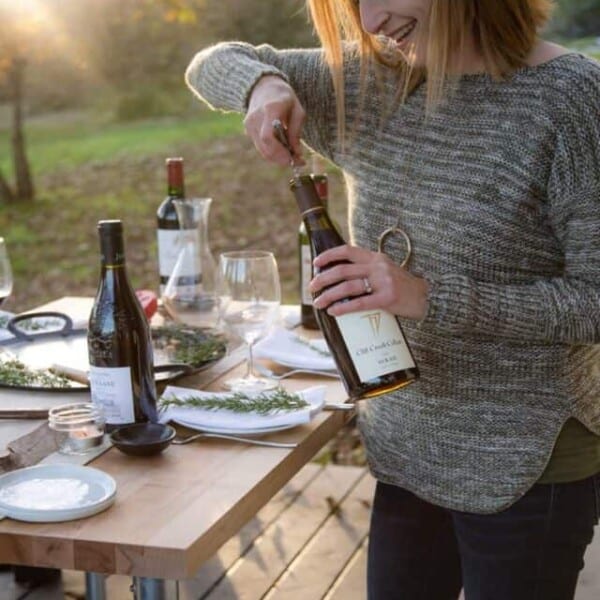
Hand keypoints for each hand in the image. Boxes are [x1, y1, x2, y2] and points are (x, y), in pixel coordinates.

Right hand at [244, 75, 305, 165]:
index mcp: (270, 109)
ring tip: (292, 156)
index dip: (280, 152)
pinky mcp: (248, 130)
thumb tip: (297, 153)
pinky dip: (273, 152)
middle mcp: (256, 118)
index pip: (268, 137)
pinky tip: (283, 150)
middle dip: (282, 159)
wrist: (263, 86)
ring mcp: (249, 125)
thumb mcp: (297, 109)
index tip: (294, 159)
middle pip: (265, 148)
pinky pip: (261, 147)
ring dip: (278, 158)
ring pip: (263, 151)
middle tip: (297, 161)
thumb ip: (296, 132)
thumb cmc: (284, 97)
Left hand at [309, 245, 429, 320]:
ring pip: (348, 286)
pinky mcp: (388, 299)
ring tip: (318, 302)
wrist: (426, 298)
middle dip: (323, 279)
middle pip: (343, 270)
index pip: (348, 251)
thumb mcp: (385, 271)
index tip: (315, 263)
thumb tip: (340, 279)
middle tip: (311, 287)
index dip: (329, 256)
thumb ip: (367, 270)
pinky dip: (344, 307)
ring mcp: (384, 282)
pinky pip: (360, 303)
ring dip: (329, 295)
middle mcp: (378, 266)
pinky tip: (333, 311)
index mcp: (376, 258)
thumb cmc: (402, 287)